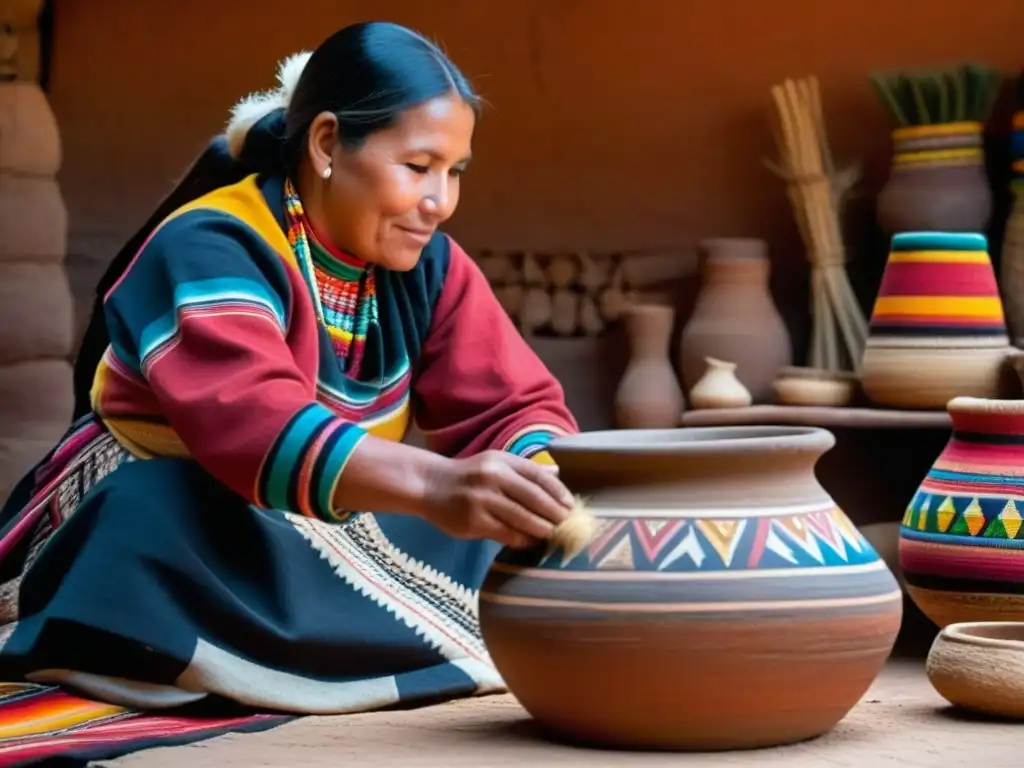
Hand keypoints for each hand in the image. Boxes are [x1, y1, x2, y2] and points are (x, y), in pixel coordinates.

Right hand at [421, 451, 575, 548]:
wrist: (431, 486)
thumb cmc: (469, 475)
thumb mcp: (495, 462)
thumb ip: (524, 470)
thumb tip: (556, 473)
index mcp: (502, 461)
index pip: (538, 475)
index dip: (558, 491)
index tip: (570, 505)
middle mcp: (493, 477)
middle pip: (534, 497)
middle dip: (555, 513)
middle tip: (567, 524)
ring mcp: (482, 500)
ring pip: (522, 518)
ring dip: (542, 528)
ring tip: (552, 534)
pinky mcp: (474, 522)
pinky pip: (506, 533)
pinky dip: (522, 539)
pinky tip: (530, 541)